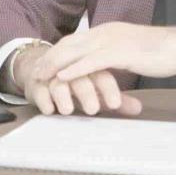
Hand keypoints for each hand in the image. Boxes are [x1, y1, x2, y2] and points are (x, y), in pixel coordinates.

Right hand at [11, 45, 141, 115]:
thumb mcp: (97, 89)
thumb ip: (117, 98)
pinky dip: (43, 99)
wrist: (43, 68)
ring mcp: (53, 74)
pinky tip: (49, 110)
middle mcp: (72, 67)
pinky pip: (38, 89)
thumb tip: (139, 109)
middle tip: (92, 110)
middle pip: (81, 76)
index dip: (108, 88)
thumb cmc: (77, 81)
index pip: (102, 72)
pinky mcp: (36, 82)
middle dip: (86, 93)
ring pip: (58, 81)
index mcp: (91, 63)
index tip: (115, 105)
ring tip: (68, 111)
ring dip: (63, 95)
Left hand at [27, 22, 175, 84]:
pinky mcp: (120, 53)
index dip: (58, 50)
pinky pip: (92, 61)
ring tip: (41, 75)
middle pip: (70, 43)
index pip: (76, 39)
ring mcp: (112, 41)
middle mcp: (106, 32)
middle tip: (35, 71)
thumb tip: (104, 63)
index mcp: (108, 30)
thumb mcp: (131, 49)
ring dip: (56, 63)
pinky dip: (75, 69)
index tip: (44, 61)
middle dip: (51, 57)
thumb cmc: (159, 52)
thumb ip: (115, 53)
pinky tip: (63, 77)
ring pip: (76, 51)